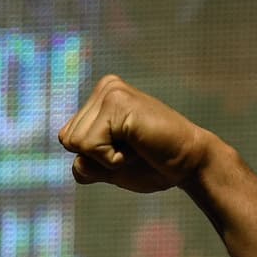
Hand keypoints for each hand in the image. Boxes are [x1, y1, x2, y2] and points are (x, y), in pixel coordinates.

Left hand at [58, 75, 214, 193]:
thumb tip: (69, 148)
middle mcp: (104, 88)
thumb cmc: (151, 165)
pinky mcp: (117, 103)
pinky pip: (90, 147)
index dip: (93, 158)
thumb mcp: (105, 169)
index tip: (124, 150)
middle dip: (97, 158)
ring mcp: (111, 92)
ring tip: (136, 146)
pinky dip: (112, 159)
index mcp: (100, 98)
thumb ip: (83, 163)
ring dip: (105, 158)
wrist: (189, 165)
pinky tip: (138, 146)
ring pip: (76, 144)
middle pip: (68, 141)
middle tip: (133, 149)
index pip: (67, 139)